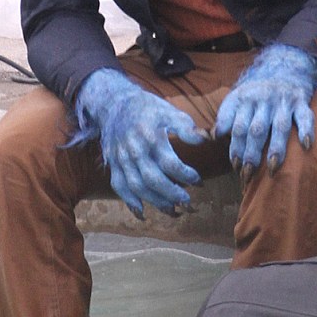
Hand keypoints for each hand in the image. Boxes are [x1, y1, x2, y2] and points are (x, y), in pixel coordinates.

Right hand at [72, 69, 206, 217]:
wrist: (114, 103)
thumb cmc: (147, 108)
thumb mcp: (167, 110)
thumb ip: (185, 126)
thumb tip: (203, 140)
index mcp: (150, 137)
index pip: (170, 163)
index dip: (186, 175)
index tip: (199, 181)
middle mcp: (134, 151)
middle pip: (153, 179)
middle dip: (172, 194)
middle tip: (187, 202)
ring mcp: (121, 159)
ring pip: (137, 187)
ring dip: (155, 202)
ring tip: (172, 211)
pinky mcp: (113, 164)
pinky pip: (119, 187)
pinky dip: (130, 202)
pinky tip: (143, 212)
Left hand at [215, 44, 316, 183]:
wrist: (283, 66)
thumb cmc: (256, 92)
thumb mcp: (236, 98)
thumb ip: (225, 117)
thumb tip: (213, 136)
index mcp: (244, 100)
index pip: (238, 127)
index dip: (236, 148)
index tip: (236, 165)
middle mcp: (263, 100)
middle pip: (256, 130)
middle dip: (252, 153)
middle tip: (248, 174)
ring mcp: (283, 101)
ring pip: (279, 127)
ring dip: (276, 148)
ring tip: (272, 168)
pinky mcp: (301, 101)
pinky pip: (306, 116)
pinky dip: (306, 130)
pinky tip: (306, 145)